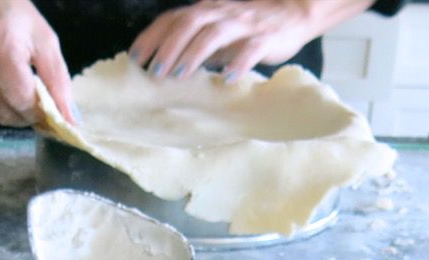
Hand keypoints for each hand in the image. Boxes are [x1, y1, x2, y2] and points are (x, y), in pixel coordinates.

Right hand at [0, 0, 76, 125]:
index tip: (42, 108)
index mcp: (1, 43)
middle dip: (21, 115)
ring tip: (8, 91)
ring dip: (3, 112)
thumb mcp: (43, 39)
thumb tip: (70, 121)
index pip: (20, 99)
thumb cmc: (11, 16)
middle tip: (28, 102)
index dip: (35, 111)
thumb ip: (58, 81)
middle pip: (3, 112)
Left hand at [129, 0, 372, 81]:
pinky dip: (238, 63)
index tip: (135, 59)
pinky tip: (227, 79)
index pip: (172, 19)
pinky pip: (250, 48)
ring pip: (213, 34)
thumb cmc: (248, 29)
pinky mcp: (265, 36)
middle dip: (168, 48)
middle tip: (154, 73)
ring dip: (193, 55)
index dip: (152, 37)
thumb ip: (193, 45)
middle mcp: (221, 12)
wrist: (294, 13)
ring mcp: (243, 23)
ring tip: (180, 76)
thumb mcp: (216, 33)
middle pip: (188, 24)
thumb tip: (163, 69)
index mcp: (206, 11)